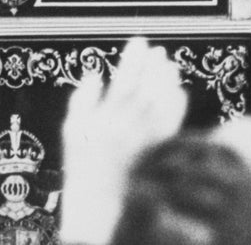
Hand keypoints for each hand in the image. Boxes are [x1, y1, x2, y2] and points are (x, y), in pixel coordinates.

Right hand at [59, 37, 187, 244]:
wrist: (99, 207)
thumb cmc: (83, 169)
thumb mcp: (71, 132)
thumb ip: (81, 101)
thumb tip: (93, 76)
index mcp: (105, 120)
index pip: (123, 81)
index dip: (133, 59)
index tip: (139, 42)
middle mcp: (127, 128)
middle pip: (145, 89)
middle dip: (153, 66)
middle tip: (159, 51)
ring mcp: (145, 141)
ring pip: (161, 104)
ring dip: (167, 82)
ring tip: (170, 66)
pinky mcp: (159, 154)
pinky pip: (172, 126)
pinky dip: (177, 107)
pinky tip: (180, 93)